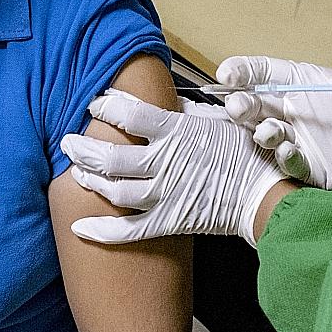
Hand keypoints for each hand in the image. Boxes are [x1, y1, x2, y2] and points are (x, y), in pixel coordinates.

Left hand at [61, 92, 287, 246]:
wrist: (263, 193)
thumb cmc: (245, 152)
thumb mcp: (217, 119)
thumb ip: (188, 111)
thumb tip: (170, 100)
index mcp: (176, 132)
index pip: (129, 115)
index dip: (106, 107)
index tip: (95, 104)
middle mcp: (164, 162)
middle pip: (111, 155)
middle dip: (83, 148)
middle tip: (68, 141)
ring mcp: (164, 195)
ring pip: (114, 191)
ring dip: (90, 181)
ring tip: (78, 172)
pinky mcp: (168, 221)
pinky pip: (128, 230)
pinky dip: (102, 232)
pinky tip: (80, 227)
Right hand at [219, 51, 331, 193]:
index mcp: (303, 83)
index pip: (264, 73)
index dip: (243, 72)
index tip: (226, 74)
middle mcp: (295, 111)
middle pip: (256, 105)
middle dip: (242, 105)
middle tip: (238, 107)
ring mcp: (301, 140)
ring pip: (267, 135)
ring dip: (261, 133)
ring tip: (268, 132)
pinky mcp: (312, 168)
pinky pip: (290, 165)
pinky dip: (286, 159)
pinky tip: (290, 152)